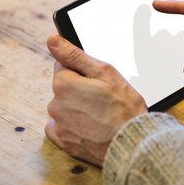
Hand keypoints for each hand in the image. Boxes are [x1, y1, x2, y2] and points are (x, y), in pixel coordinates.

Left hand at [45, 35, 146, 165]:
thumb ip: (74, 55)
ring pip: (65, 107)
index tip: (97, 81)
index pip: (64, 66)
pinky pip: (62, 127)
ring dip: (78, 107)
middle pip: (64, 87)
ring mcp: (59, 125)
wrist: (131, 143)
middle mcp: (55, 104)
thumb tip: (52, 41)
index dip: (83, 71)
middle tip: (103, 98)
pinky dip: (73, 125)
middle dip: (80, 89)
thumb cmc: (124, 107)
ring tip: (101, 114)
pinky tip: (90, 126)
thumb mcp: (105, 72)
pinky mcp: (63, 142)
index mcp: (63, 84)